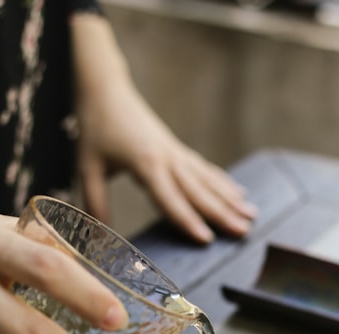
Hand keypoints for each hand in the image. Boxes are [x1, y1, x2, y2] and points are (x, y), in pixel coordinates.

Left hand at [70, 13, 256, 243]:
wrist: (106, 89)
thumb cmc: (96, 127)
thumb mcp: (87, 166)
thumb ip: (95, 201)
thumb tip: (97, 236)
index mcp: (146, 163)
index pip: (170, 199)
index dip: (188, 221)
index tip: (207, 240)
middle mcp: (167, 158)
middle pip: (199, 191)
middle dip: (222, 213)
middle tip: (244, 232)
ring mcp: (176, 152)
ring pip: (208, 179)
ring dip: (230, 199)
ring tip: (252, 215)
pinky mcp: (177, 148)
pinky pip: (205, 169)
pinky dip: (223, 182)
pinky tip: (239, 192)